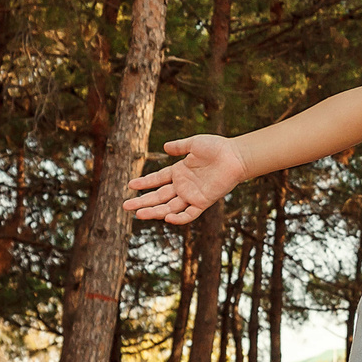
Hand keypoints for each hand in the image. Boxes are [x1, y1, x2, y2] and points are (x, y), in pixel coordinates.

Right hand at [123, 133, 246, 225]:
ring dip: (154, 211)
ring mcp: (192, 194)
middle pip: (159, 196)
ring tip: (138, 214)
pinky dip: (179, 218)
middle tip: (125, 207)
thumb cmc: (217, 147)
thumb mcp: (194, 143)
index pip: (157, 179)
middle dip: (142, 201)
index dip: (144, 183)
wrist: (235, 155)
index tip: (130, 186)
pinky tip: (166, 217)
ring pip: (169, 207)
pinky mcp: (203, 201)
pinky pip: (189, 213)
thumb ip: (180, 146)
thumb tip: (164, 147)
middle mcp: (183, 185)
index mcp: (179, 171)